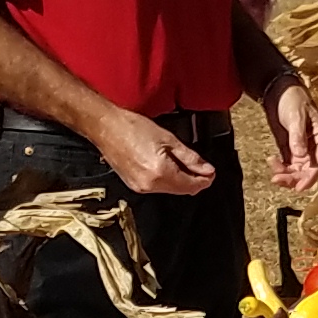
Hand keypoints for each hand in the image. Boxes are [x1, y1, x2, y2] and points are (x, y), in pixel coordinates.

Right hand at [96, 108, 218, 199]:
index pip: (191, 185)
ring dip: (181, 181)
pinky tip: (169, 167)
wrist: (106, 127)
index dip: (205, 180)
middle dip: (195, 181)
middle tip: (203, 169)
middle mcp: (150, 185)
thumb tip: (206, 169)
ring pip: (170, 190)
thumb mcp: (168, 139)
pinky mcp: (134, 185)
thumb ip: (190, 158)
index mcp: (161, 173)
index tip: (211, 173)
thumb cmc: (133, 128)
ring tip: (185, 164)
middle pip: (182, 190)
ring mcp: (140, 187)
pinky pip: (157, 187)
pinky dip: (167, 180)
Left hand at [263, 77, 317, 188]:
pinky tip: (272, 160)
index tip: (299, 187)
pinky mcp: (293, 150)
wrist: (279, 91)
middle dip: (294, 177)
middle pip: (309, 170)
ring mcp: (304, 149)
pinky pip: (289, 166)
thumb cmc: (292, 99)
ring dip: (286, 174)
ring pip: (298, 171)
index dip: (311, 177)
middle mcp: (316, 146)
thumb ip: (298, 136)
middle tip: (277, 179)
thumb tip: (300, 155)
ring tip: (272, 167)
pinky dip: (281, 168)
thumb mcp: (296, 116)